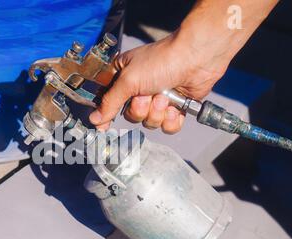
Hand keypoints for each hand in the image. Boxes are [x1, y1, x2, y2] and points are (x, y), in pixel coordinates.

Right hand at [89, 32, 227, 133]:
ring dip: (157, 112)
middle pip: (131, 115)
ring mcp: (158, 98)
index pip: (109, 100)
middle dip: (140, 109)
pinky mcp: (175, 107)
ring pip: (149, 122)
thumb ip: (110, 102)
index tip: (103, 127)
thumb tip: (95, 118)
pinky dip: (171, 120)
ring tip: (164, 97)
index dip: (106, 113)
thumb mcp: (128, 80)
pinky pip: (167, 126)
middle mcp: (140, 88)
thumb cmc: (161, 60)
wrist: (196, 59)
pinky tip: (175, 108)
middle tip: (147, 96)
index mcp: (124, 77)